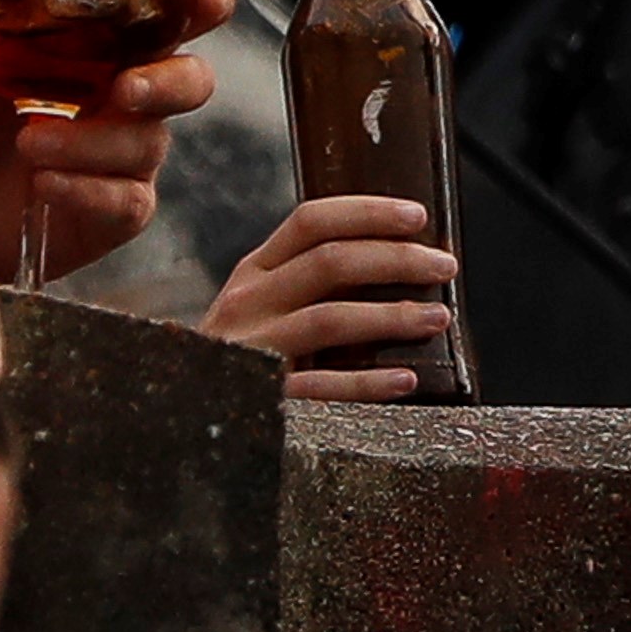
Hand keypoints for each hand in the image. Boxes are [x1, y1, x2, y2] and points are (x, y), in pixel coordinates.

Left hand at [0, 0, 224, 284]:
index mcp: (97, 48)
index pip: (169, 18)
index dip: (201, 4)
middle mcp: (122, 99)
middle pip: (191, 81)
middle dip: (168, 82)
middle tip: (121, 89)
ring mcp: (121, 156)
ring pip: (147, 143)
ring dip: (91, 142)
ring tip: (27, 141)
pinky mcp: (111, 211)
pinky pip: (126, 201)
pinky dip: (87, 189)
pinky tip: (45, 184)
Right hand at [203, 197, 457, 401]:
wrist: (185, 419)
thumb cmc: (244, 360)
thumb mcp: (263, 308)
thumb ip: (310, 283)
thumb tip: (398, 264)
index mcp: (255, 272)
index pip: (311, 221)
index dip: (367, 213)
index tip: (417, 216)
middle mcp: (249, 301)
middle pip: (330, 262)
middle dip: (396, 258)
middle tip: (444, 266)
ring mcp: (251, 349)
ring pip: (330, 318)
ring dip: (392, 315)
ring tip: (438, 317)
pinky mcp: (259, 397)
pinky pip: (321, 386)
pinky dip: (368, 382)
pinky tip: (406, 379)